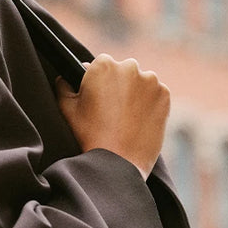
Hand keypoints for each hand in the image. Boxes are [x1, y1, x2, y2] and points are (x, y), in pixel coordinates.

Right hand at [55, 54, 170, 179]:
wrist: (119, 163)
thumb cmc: (89, 136)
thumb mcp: (67, 109)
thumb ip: (63, 86)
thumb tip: (64, 78)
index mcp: (103, 65)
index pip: (100, 64)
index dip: (97, 81)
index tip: (97, 97)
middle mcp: (129, 67)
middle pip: (122, 70)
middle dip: (117, 85)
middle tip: (110, 110)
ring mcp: (150, 80)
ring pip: (141, 82)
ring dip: (134, 93)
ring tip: (125, 119)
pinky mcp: (165, 95)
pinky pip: (155, 94)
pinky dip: (149, 104)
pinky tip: (138, 122)